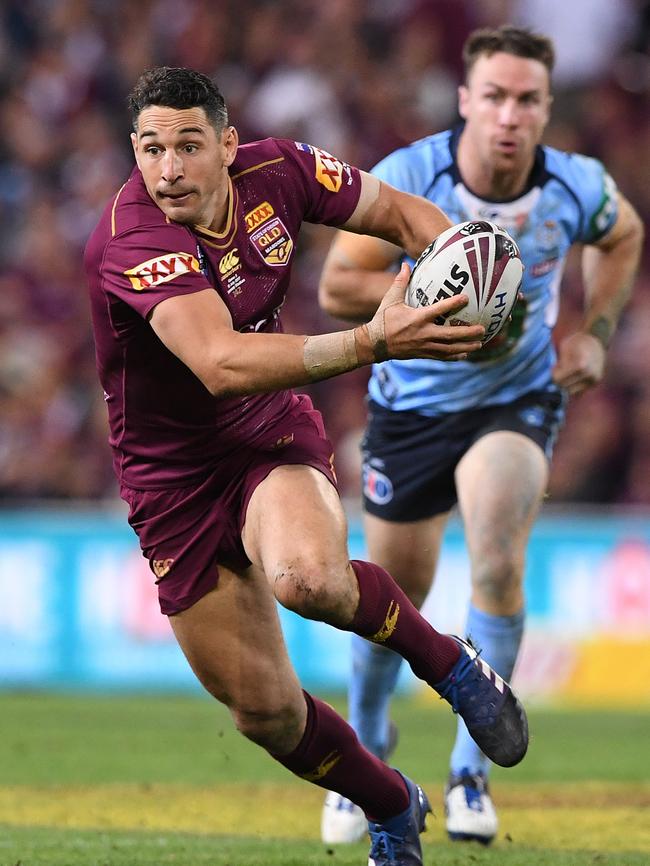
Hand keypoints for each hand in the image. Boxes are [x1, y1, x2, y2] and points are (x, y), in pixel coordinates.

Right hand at [358, 263, 484, 361]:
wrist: (374, 344)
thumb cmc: (383, 320)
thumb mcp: (390, 300)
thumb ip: (400, 282)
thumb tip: (406, 264)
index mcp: (417, 318)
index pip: (439, 310)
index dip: (453, 304)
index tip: (466, 298)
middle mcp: (423, 334)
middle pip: (450, 335)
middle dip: (468, 333)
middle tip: (483, 329)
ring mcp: (424, 346)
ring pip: (449, 348)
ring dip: (466, 346)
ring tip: (480, 343)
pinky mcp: (423, 354)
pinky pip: (442, 356)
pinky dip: (455, 356)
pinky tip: (465, 354)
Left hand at [552, 331, 605, 394]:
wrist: (598, 338)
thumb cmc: (578, 341)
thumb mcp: (565, 348)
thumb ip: (560, 364)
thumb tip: (554, 379)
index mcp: (581, 366)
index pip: (558, 379)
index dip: (553, 372)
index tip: (555, 365)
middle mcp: (589, 375)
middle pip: (564, 387)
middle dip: (559, 380)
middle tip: (560, 369)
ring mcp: (594, 380)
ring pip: (571, 392)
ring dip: (566, 385)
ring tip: (567, 373)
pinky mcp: (596, 383)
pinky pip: (580, 392)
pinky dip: (574, 386)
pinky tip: (574, 376)